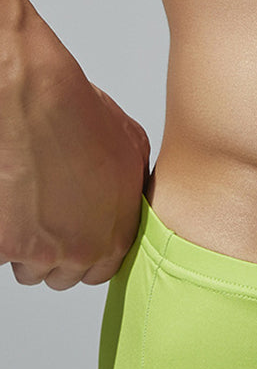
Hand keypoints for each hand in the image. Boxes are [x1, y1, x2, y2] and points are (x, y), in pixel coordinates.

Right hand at [0, 45, 150, 289]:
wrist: (29, 93)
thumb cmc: (75, 110)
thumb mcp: (132, 146)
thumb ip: (132, 187)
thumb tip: (128, 196)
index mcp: (115, 236)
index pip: (100, 272)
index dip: (84, 254)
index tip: (72, 239)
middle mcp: (81, 250)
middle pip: (62, 275)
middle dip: (52, 253)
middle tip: (42, 218)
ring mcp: (39, 251)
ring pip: (27, 269)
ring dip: (21, 246)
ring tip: (21, 204)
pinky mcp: (3, 244)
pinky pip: (0, 255)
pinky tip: (7, 203)